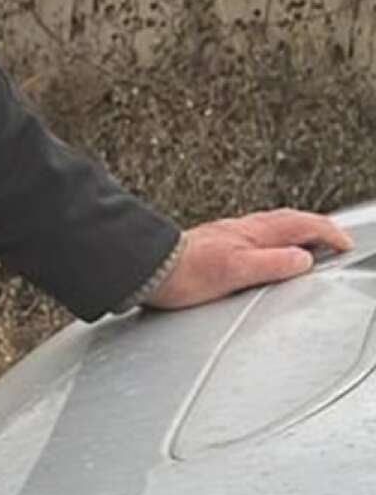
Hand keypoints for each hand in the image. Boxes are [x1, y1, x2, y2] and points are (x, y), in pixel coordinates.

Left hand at [148, 211, 353, 310]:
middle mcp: (243, 229)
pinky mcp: (219, 244)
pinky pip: (259, 235)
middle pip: (289, 220)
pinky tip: (270, 249)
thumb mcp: (236, 272)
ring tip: (310, 242)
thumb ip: (272, 264)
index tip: (343, 243)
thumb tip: (303, 259)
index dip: (326, 233)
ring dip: (296, 231)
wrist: (150, 269)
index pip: (299, 225)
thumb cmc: (186, 273)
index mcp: (252, 233)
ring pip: (273, 226)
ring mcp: (230, 235)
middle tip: (334, 238)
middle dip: (316, 227)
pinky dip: (276, 239)